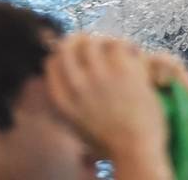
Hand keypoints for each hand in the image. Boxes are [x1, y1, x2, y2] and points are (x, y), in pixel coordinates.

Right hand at [45, 35, 187, 177]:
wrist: (136, 149)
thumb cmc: (110, 142)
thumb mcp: (78, 124)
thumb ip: (70, 100)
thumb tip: (71, 76)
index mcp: (63, 101)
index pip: (52, 63)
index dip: (63, 53)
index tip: (75, 52)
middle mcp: (76, 85)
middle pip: (69, 45)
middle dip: (80, 39)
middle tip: (94, 41)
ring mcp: (98, 74)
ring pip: (96, 41)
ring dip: (107, 42)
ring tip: (118, 50)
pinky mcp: (121, 68)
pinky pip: (119, 44)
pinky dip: (129, 48)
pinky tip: (134, 56)